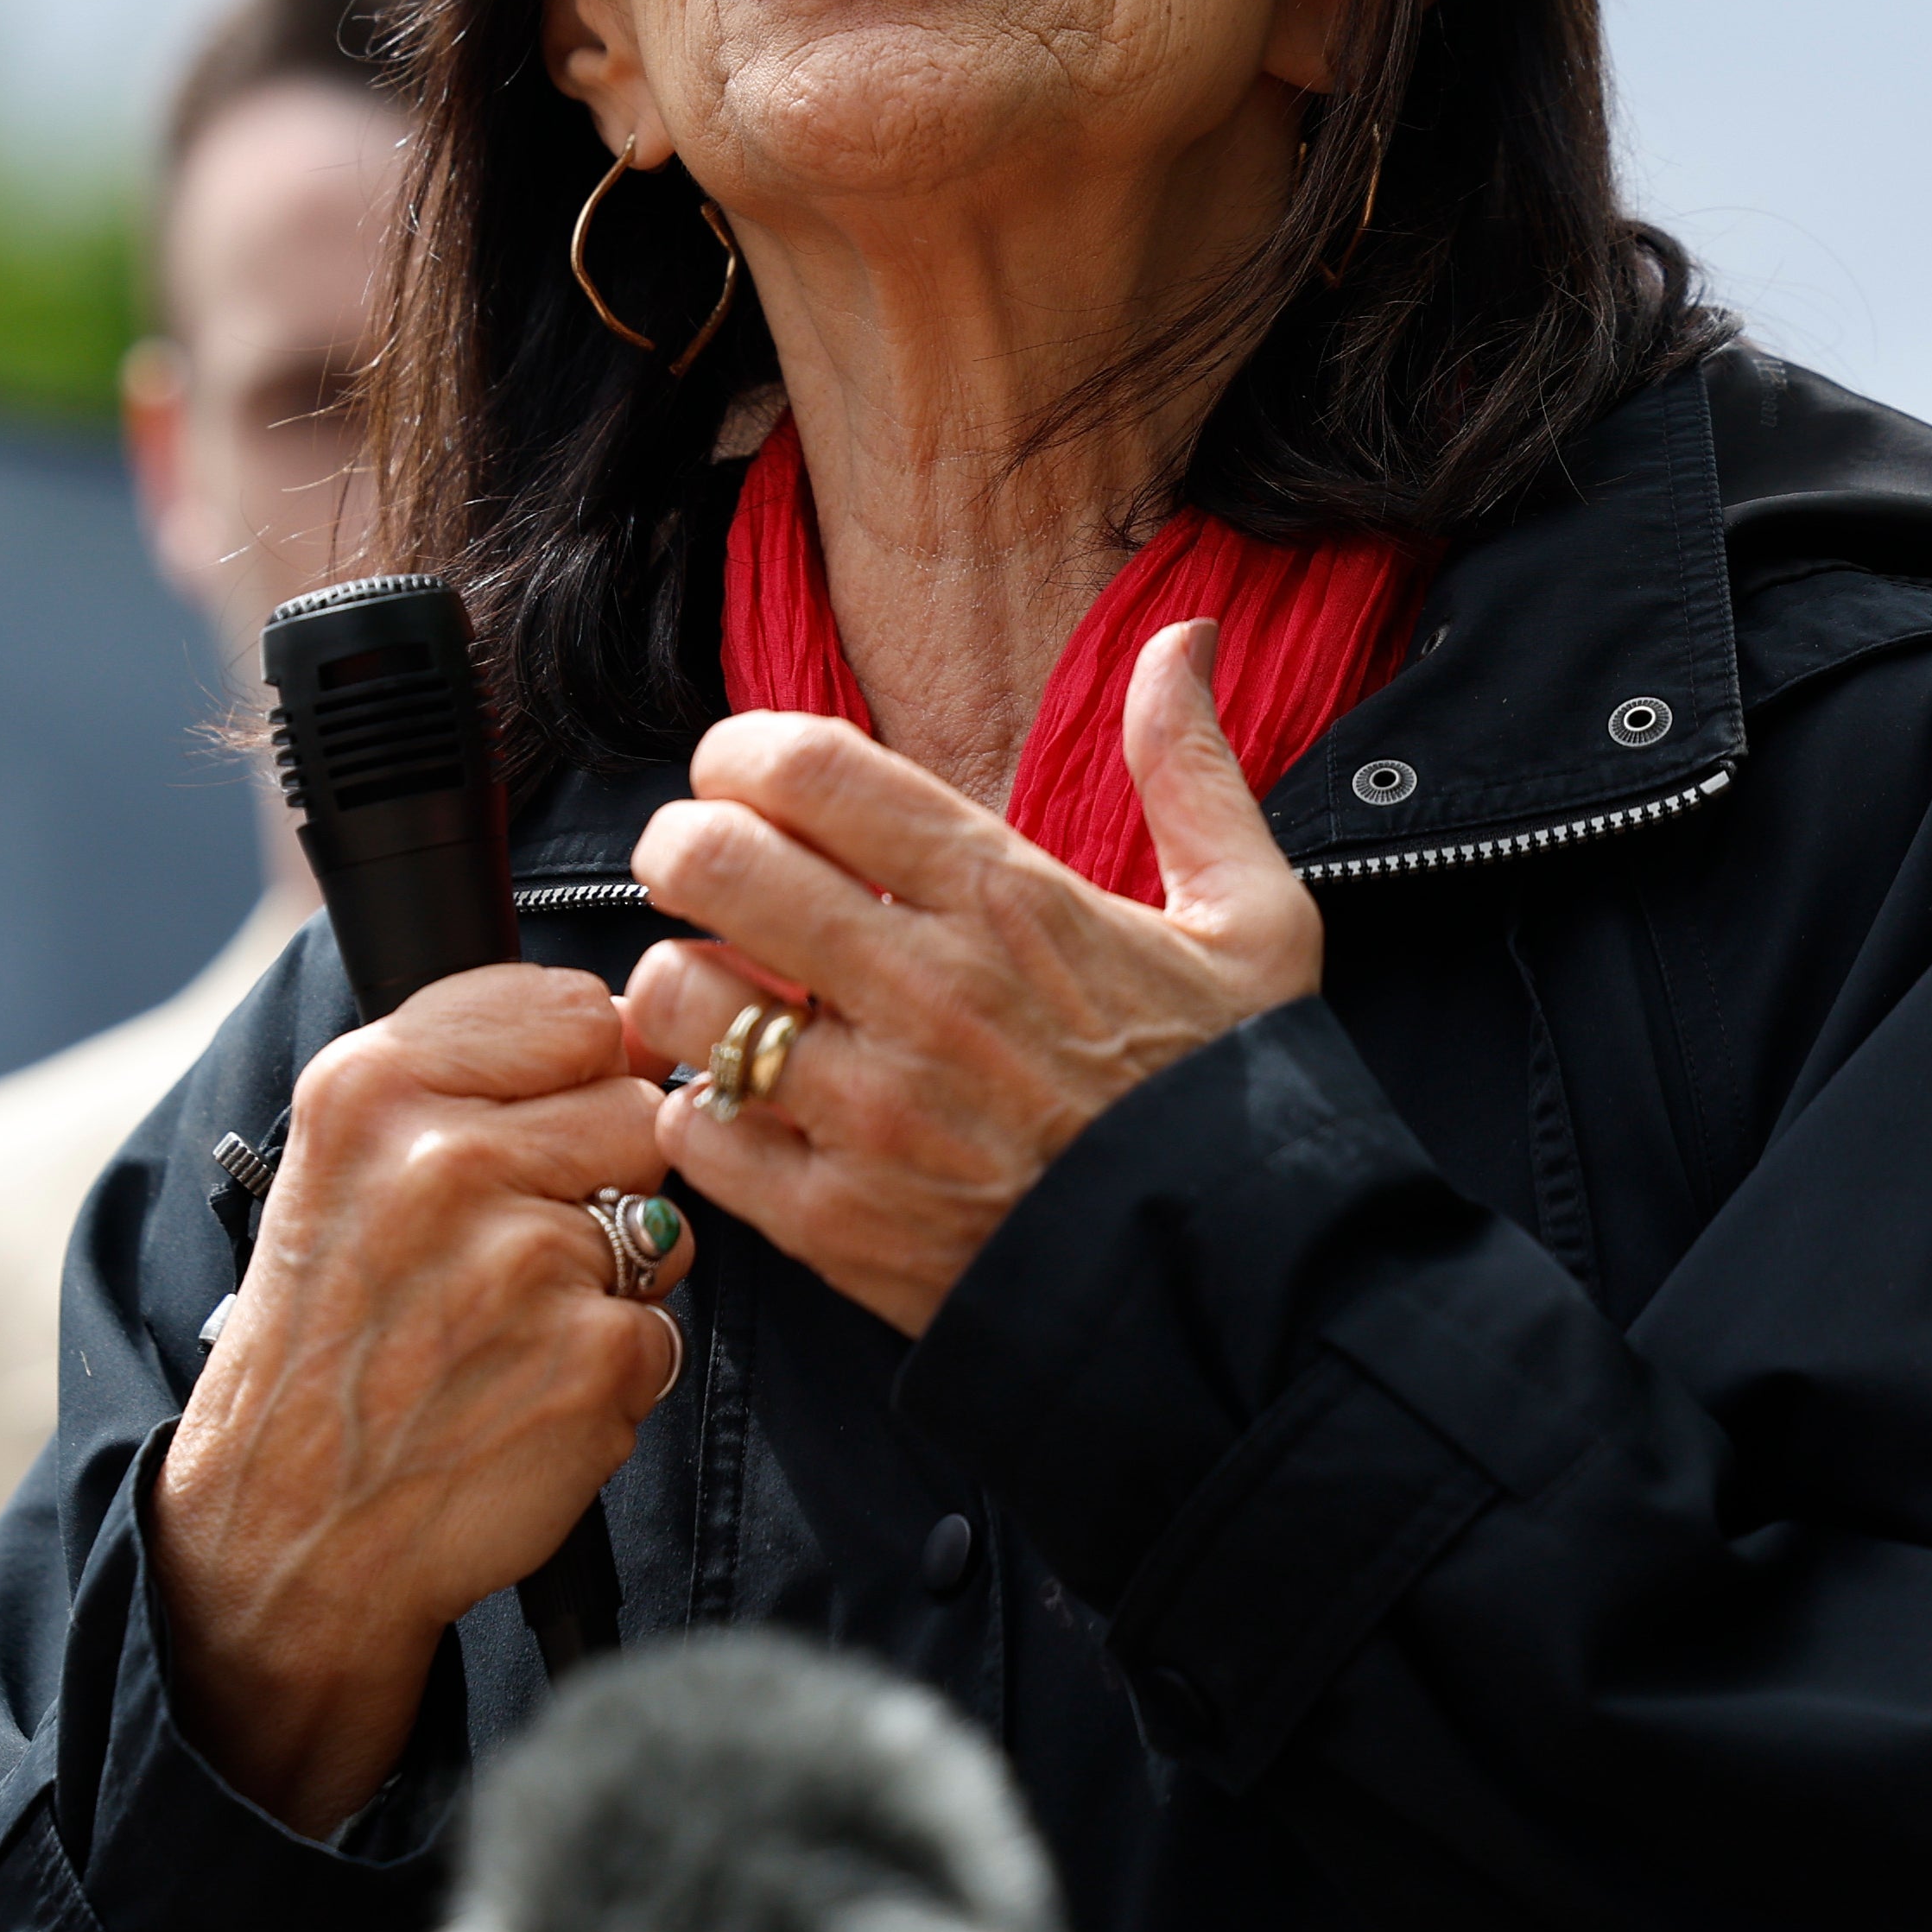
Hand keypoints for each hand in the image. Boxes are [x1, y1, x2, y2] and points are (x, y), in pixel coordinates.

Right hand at [148, 966, 691, 1833]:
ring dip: (612, 1277)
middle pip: (634, 1107)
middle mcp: (443, 1159)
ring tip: (506, 1327)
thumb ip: (469, 1074)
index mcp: (372, 1087)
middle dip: (599, 1176)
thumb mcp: (345, 1161)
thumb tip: (642, 1027)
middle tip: (506, 1252)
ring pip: (659, 1219)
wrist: (287, 1526)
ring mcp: (523, 1262)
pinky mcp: (591, 1360)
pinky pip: (664, 1328)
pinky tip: (526, 1394)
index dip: (577, 1076)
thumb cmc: (328, 1336)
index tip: (529, 1132)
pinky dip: (612, 1369)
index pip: (573, 1009)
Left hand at [618, 620, 1319, 1336]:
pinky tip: (747, 1106)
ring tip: (722, 993)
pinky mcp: (834, 1219)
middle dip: (678, 846)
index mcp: (1006, 898)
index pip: (804, 766)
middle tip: (696, 867)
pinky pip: (693, 1130)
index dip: (740, 751)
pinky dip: (698, 1112)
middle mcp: (923, 989)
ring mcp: (871, 1109)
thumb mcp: (1253, 920)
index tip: (742, 775)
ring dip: (682, 985)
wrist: (1238, 1294)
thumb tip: (1185, 638)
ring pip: (680, 994)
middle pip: (709, 859)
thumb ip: (1193, 770)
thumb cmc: (1232, 1099)